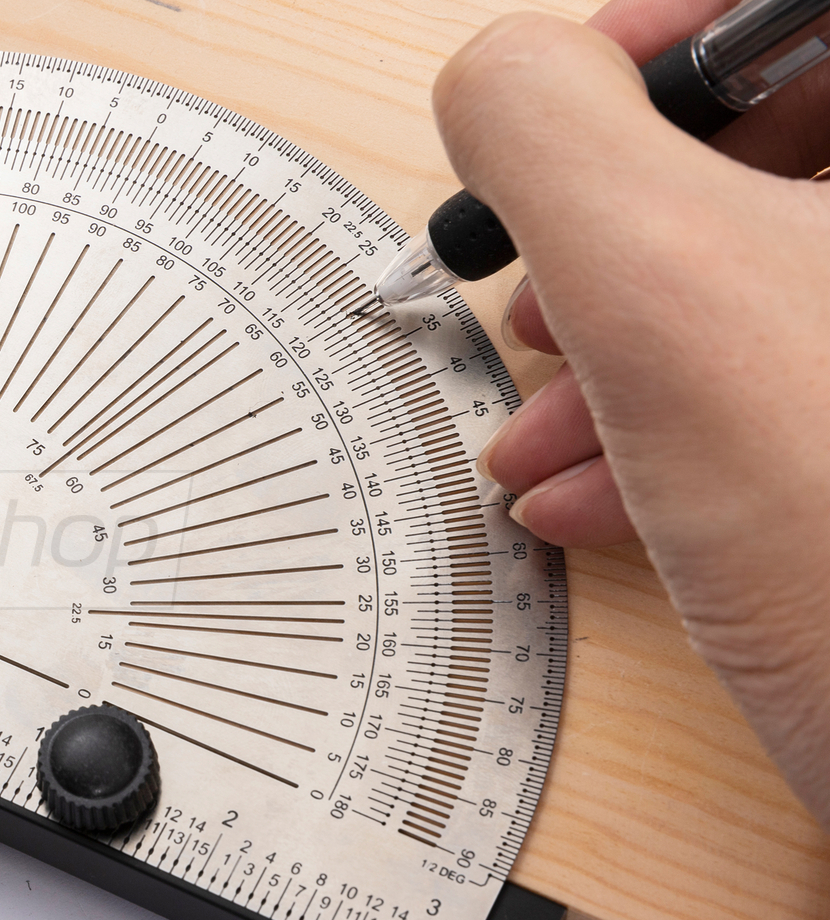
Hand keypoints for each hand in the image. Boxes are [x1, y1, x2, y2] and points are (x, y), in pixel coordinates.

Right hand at [436, 6, 829, 819]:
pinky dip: (672, 423)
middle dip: (622, 223)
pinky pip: (781, 381)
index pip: (795, 11)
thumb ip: (546, 130)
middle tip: (552, 287)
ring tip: (545, 423)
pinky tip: (592, 493)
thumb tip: (502, 81)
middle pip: (778, 142)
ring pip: (767, 273)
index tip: (580, 93)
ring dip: (621, 342)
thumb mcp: (661, 292)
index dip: (673, 32)